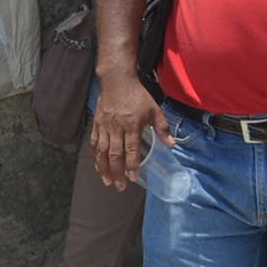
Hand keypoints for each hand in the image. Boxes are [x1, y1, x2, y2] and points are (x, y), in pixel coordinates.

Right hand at [91, 73, 170, 189]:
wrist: (116, 80)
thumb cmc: (137, 95)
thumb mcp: (154, 110)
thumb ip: (162, 128)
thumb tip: (172, 145)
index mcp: (132, 124)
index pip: (131, 149)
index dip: (132, 165)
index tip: (134, 178)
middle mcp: (116, 127)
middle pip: (115, 154)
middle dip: (117, 172)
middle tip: (120, 186)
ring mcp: (105, 125)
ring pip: (102, 150)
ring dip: (104, 167)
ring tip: (107, 181)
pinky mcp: (97, 123)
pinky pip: (94, 142)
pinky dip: (95, 156)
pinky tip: (97, 166)